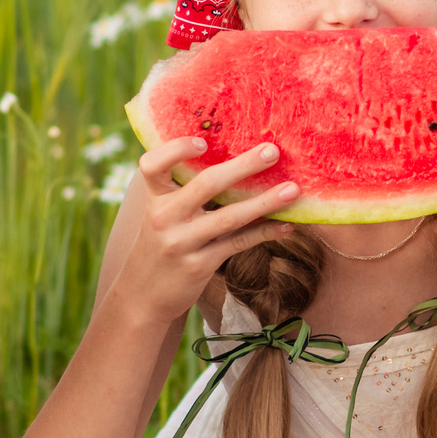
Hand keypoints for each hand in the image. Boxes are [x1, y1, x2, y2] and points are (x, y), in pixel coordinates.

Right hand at [105, 137, 299, 325]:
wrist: (143, 296)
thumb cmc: (160, 243)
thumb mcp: (161, 214)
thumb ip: (184, 190)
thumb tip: (233, 156)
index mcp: (155, 197)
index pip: (153, 164)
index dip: (176, 149)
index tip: (203, 141)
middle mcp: (165, 217)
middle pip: (206, 184)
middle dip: (243, 166)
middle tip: (272, 151)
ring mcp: (182, 242)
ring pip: (230, 217)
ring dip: (265, 202)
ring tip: (293, 190)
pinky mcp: (199, 265)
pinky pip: (238, 243)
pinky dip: (264, 232)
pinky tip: (287, 225)